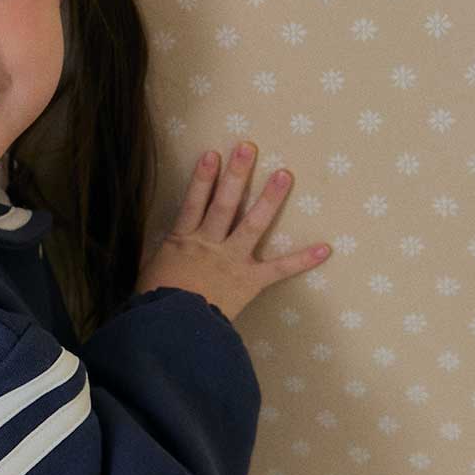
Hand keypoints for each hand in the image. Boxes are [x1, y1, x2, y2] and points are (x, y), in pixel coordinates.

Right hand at [134, 141, 330, 321]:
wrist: (172, 326)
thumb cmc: (155, 302)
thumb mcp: (149, 273)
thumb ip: (158, 258)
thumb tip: (157, 254)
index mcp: (182, 241)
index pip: (193, 203)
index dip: (203, 178)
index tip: (213, 154)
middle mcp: (209, 243)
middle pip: (224, 203)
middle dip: (236, 174)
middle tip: (248, 148)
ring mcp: (231, 260)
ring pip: (252, 224)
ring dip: (269, 198)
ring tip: (284, 174)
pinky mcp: (249, 281)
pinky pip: (278, 269)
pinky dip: (302, 260)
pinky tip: (325, 248)